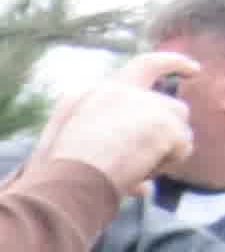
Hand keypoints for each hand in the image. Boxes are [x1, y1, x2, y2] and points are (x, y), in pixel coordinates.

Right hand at [41, 48, 201, 193]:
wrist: (65, 181)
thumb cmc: (57, 176)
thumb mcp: (70, 154)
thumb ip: (109, 163)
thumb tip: (146, 188)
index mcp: (99, 93)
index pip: (146, 65)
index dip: (173, 63)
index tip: (194, 70)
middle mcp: (125, 90)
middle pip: (171, 107)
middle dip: (168, 135)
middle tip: (150, 161)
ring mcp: (146, 104)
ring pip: (179, 127)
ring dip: (163, 153)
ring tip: (134, 169)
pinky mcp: (163, 123)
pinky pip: (183, 147)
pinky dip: (167, 165)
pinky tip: (142, 171)